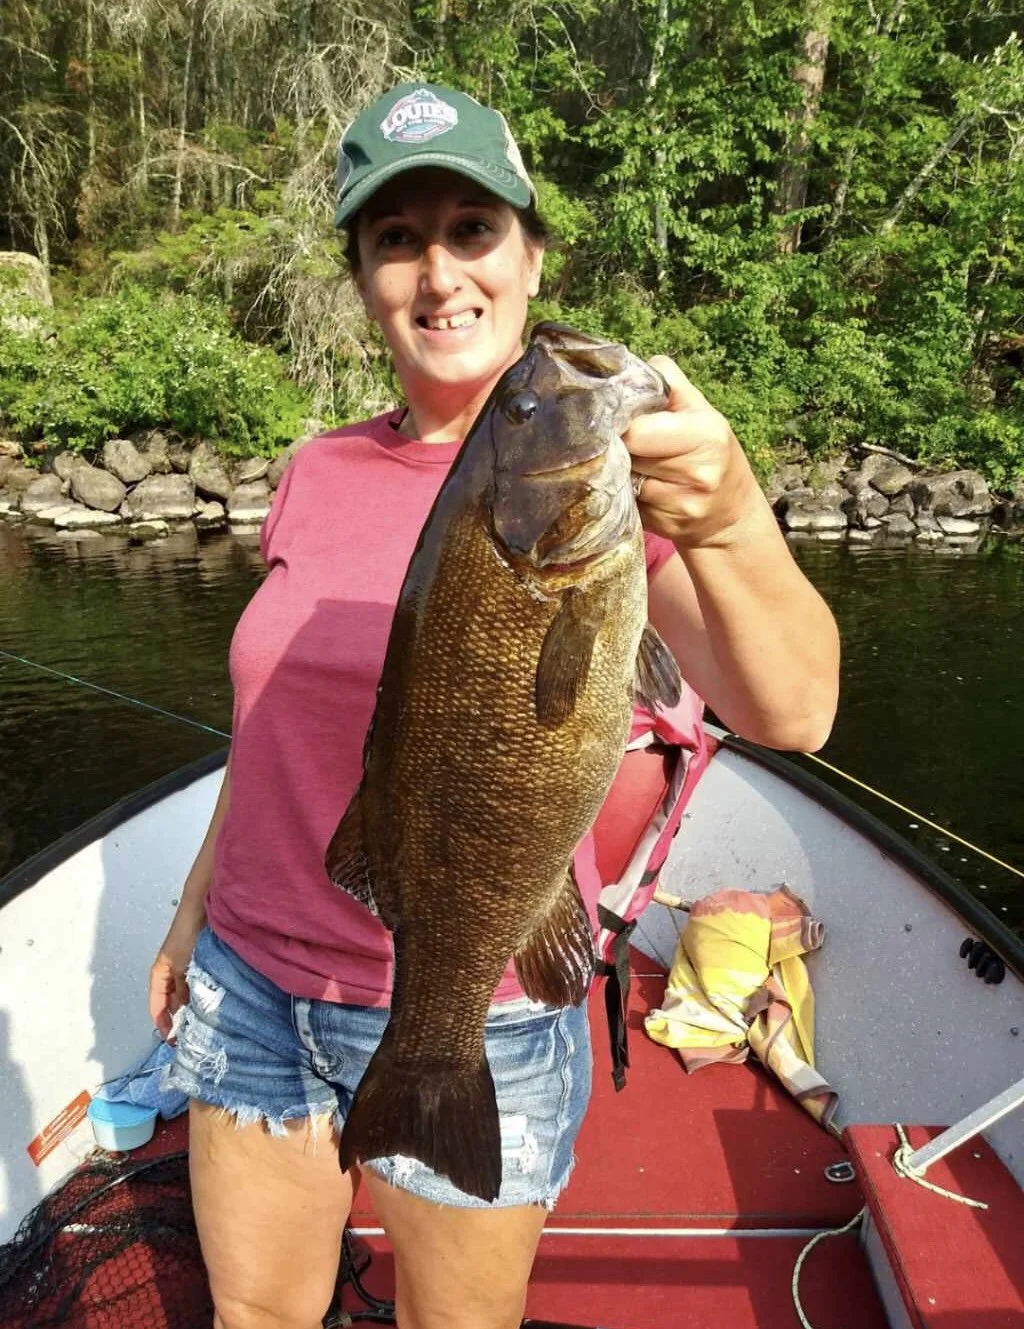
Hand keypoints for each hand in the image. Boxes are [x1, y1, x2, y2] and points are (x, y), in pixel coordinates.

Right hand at [148, 904, 204, 1042]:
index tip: (175, 1042)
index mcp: (159, 976)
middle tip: (193, 1038)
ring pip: (187, 998)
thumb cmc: (186, 932)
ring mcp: (186, 970)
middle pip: (172, 1006)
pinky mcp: (200, 965)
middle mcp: (171, 975)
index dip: (164, 1026)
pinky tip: (214, 1005)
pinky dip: (204, 998)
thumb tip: (182, 1014)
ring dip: (194, 1010)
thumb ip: (181, 990)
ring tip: (205, 1026)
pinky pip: (199, 988)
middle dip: (181, 1021)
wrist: (203, 908)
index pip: (157, 1009)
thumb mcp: (180, 966)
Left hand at [624, 356, 764, 548]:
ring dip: (619, 472)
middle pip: (627, 457)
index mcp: (706, 435)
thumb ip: (666, 382)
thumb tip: (626, 368)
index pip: (638, 431)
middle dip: (619, 449)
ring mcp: (681, 506)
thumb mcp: (699, 409)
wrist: (729, 512)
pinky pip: (626, 505)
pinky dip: (625, 495)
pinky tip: (640, 489)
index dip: (620, 425)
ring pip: (622, 482)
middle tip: (624, 443)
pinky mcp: (665, 527)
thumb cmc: (709, 449)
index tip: (617, 420)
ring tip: (634, 465)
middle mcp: (698, 473)